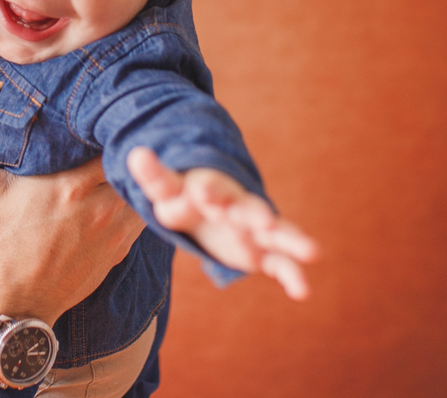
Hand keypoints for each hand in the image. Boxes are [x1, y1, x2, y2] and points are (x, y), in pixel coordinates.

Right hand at [0, 94, 144, 325]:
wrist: (15, 300)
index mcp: (71, 186)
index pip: (110, 144)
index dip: (112, 126)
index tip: (103, 114)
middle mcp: (100, 208)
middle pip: (131, 167)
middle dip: (127, 150)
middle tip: (119, 132)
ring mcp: (113, 233)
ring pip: (140, 193)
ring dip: (134, 178)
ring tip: (125, 161)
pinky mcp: (119, 252)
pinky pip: (140, 219)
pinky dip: (135, 204)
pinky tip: (122, 193)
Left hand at [126, 146, 318, 299]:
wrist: (207, 202)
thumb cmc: (183, 197)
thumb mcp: (165, 189)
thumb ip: (153, 176)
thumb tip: (135, 154)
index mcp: (209, 187)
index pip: (208, 186)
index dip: (207, 190)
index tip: (203, 193)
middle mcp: (236, 205)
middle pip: (246, 207)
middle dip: (252, 213)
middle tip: (262, 219)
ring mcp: (252, 228)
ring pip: (274, 231)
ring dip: (289, 240)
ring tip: (311, 251)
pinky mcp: (261, 251)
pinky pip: (280, 263)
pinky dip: (292, 275)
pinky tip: (302, 292)